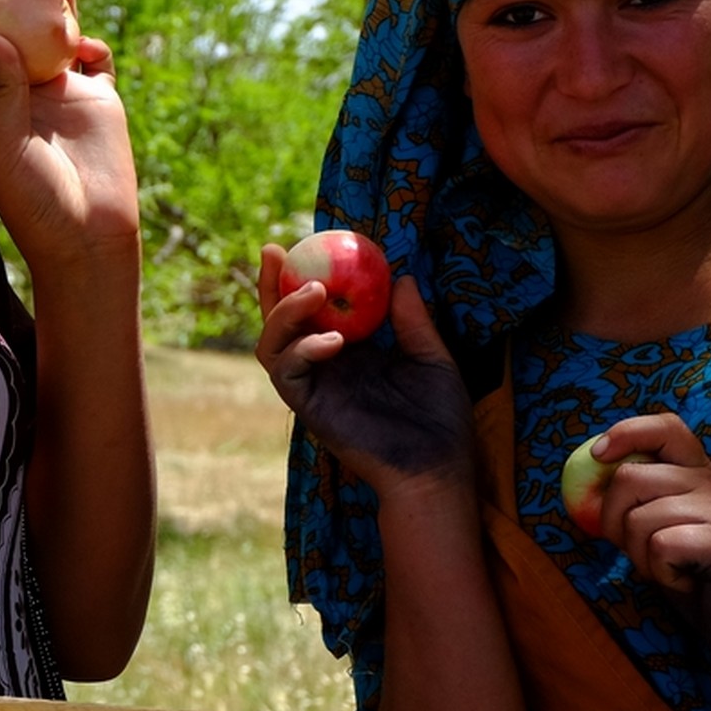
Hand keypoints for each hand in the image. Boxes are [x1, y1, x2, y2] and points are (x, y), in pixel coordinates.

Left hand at [0, 0, 139, 276]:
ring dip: (56, 5)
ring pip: (56, 38)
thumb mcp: (7, 147)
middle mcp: (24, 96)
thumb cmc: (36, 202)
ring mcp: (63, 97)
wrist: (88, 236)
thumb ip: (1, 92)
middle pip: (15, 32)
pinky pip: (95, 60)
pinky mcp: (99, 102)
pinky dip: (91, 43)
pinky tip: (86, 44)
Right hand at [256, 248, 473, 497]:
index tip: (304, 242)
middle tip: (276, 251)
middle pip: (279, 322)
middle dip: (271, 285)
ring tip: (315, 292)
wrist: (438, 468)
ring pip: (271, 345)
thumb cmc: (439, 419)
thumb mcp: (431, 357)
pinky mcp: (310, 409)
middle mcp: (323, 368)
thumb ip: (412, 320)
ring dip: (284, 313)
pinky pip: (287, 374)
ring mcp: (313, 388)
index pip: (313, 309)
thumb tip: (401, 277)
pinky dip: (302, 351)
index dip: (301, 277)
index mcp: (349, 352)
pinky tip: (332, 340)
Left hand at [592, 412, 710, 659]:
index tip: (598, 455)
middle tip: (640, 549)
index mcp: (697, 472)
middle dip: (613, 521)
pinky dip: (660, 572)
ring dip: (639, 555)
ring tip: (670, 568)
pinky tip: (685, 579)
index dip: (626, 433)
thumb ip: (633, 503)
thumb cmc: (694, 574)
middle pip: (629, 477)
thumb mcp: (657, 529)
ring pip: (638, 517)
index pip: (665, 427)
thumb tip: (585, 488)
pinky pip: (660, 546)